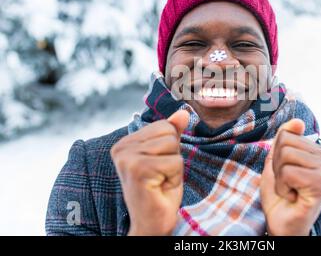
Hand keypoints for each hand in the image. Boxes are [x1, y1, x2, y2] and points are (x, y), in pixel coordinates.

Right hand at [111, 110, 188, 235]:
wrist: (152, 222)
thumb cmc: (160, 190)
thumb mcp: (168, 156)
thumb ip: (172, 133)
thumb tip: (184, 112)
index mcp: (126, 142)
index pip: (164, 125)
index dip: (170, 148)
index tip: (159, 167)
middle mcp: (122, 147)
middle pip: (169, 133)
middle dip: (173, 156)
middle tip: (161, 176)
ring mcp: (128, 158)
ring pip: (173, 146)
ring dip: (174, 167)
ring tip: (160, 181)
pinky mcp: (138, 170)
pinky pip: (175, 162)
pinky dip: (175, 177)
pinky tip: (161, 188)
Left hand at [260, 119, 320, 235]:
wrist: (282, 223)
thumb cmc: (280, 195)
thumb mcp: (277, 162)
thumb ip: (285, 139)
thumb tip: (297, 121)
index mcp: (318, 152)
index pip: (286, 134)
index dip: (276, 156)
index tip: (285, 174)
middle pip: (284, 143)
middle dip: (277, 166)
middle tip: (287, 184)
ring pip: (285, 156)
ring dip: (279, 177)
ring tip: (290, 190)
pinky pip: (288, 172)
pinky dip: (283, 187)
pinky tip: (293, 197)